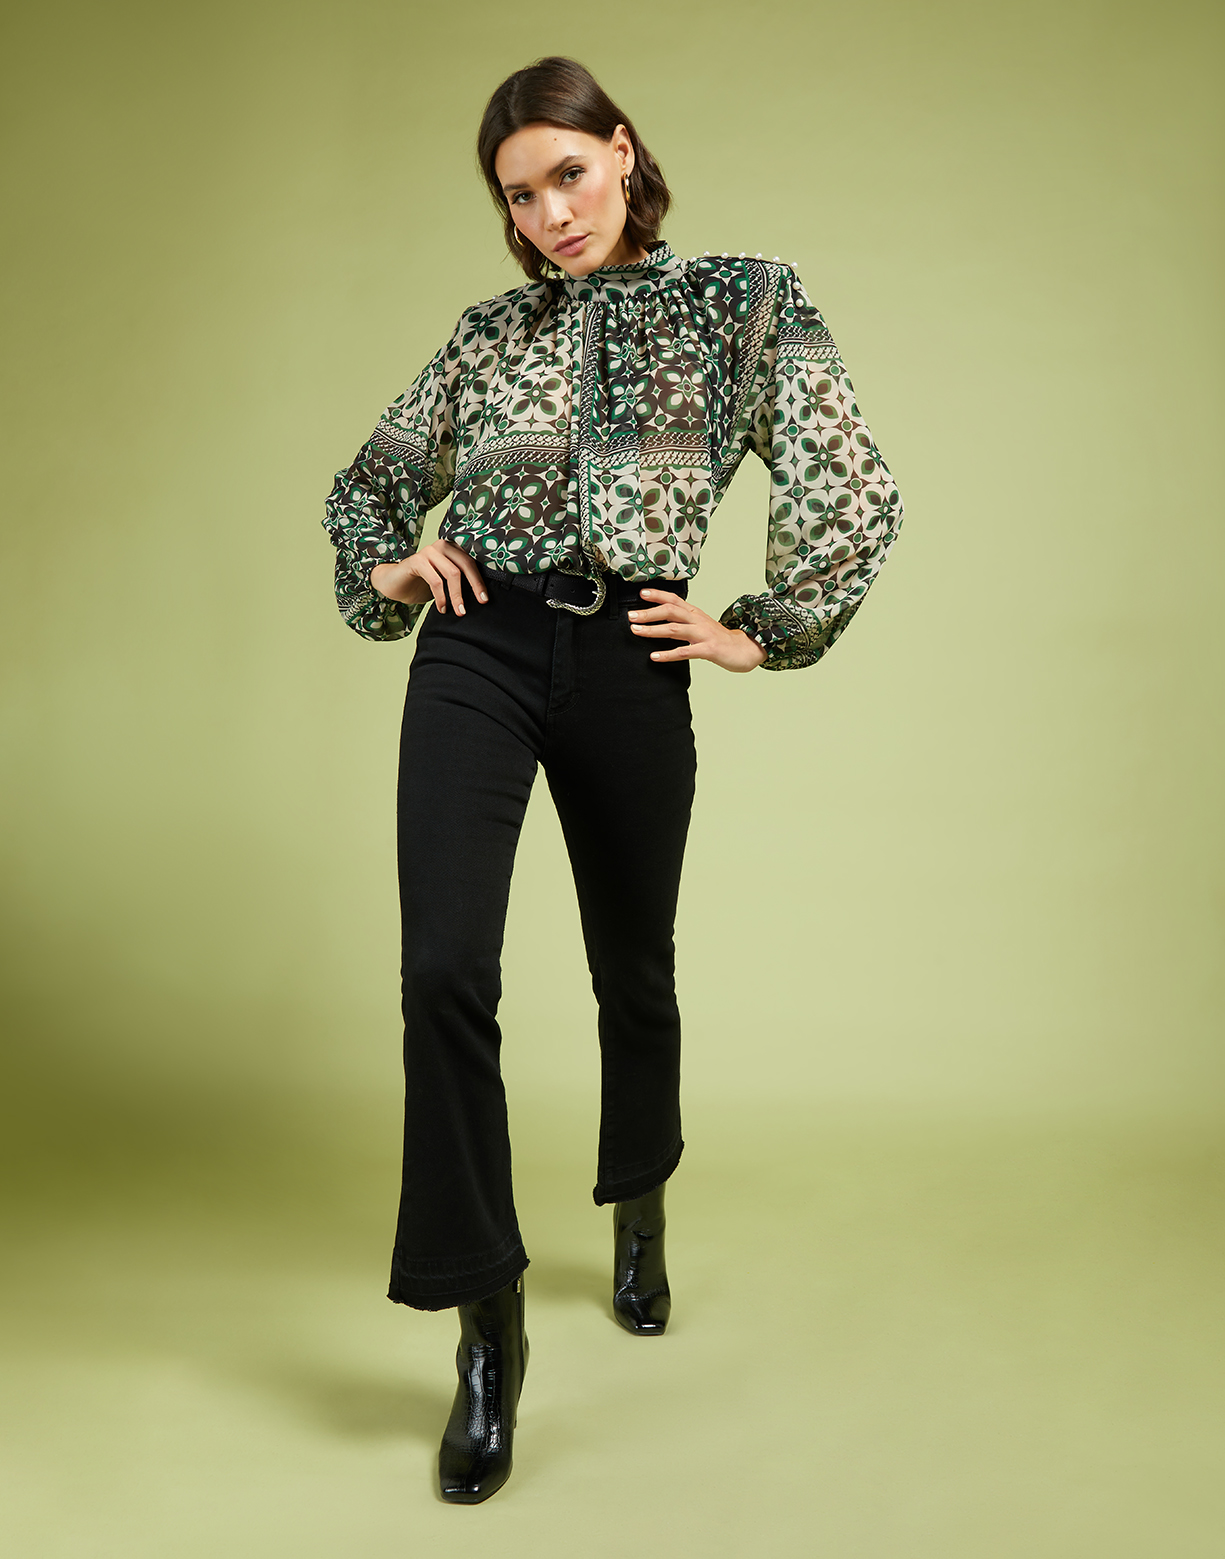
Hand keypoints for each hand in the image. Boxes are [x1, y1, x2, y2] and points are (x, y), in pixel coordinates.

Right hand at [369, 540, 486, 616]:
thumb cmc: (421, 583)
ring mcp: (429, 551)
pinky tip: (442, 608)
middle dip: (474, 586)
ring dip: (457, 595)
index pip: (472, 562)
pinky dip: (441, 597)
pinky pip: (435, 580)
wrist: (394, 584)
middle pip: (465, 565)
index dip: (480, 580)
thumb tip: (481, 596)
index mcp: (452, 549)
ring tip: (459, 611)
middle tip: (479, 603)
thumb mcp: (445, 582)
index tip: (485, 599)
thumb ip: (460, 582)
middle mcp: (442, 546)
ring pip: (452, 573)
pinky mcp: (417, 560)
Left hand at [628, 589, 766, 672]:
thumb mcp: (701, 626)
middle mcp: (698, 620)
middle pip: (671, 611)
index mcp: (695, 613)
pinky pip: (684, 651)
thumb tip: (661, 621)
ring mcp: (703, 634)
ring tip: (636, 631)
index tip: (641, 594)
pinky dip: (668, 654)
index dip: (658, 595)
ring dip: (653, 630)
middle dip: (649, 613)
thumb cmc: (720, 639)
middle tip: (631, 616)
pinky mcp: (708, 649)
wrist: (745, 649)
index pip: (674, 599)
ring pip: (674, 629)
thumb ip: (684, 622)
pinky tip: (655, 656)